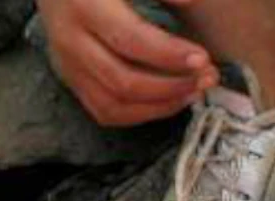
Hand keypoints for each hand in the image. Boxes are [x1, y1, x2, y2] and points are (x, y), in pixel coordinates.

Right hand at [36, 0, 217, 126]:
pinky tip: (167, 102)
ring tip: (192, 93)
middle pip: (122, 82)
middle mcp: (71, 43)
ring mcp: (68, 66)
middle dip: (171, 86)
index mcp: (86, 8)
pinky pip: (103, 111)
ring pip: (112, 106)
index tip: (203, 58)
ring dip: (158, 106)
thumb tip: (191, 1)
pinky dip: (138, 114)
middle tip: (207, 78)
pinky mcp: (71, 80)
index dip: (168, 54)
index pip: (131, 41)